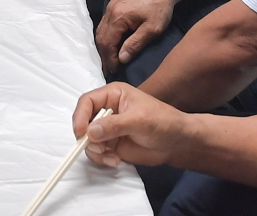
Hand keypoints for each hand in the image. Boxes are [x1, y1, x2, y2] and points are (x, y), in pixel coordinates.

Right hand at [73, 83, 189, 168]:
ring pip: (88, 140)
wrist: (177, 143)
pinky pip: (97, 152)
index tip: (80, 133)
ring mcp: (108, 129)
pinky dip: (102, 159)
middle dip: (87, 138)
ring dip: (96, 152)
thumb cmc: (162, 122)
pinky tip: (116, 161)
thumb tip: (90, 131)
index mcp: (112, 95)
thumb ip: (114, 125)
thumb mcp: (139, 120)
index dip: (80, 116)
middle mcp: (107, 110)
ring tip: (112, 158)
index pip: (87, 101)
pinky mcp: (112, 145)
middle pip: (83, 122)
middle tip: (100, 150)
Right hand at [95, 0, 179, 73]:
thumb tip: (121, 59)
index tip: (114, 71)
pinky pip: (105, 23)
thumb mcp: (152, 30)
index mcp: (118, 17)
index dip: (109, 59)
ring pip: (101, 30)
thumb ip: (135, 44)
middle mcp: (110, 10)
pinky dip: (106, 36)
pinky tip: (112, 43)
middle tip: (109, 69)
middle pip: (101, 37)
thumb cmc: (161, 8)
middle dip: (104, 55)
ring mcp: (111, 5)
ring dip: (104, 46)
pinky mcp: (114, 3)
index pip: (107, 43)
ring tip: (109, 60)